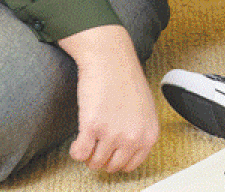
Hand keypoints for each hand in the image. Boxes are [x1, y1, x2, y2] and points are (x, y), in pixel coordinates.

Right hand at [58, 25, 159, 172]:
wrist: (110, 57)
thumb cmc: (125, 78)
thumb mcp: (145, 109)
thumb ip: (139, 132)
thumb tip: (126, 152)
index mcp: (149, 134)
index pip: (130, 165)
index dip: (116, 160)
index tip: (109, 153)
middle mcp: (133, 137)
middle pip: (111, 167)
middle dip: (101, 157)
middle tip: (96, 144)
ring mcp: (113, 133)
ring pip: (94, 163)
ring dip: (88, 153)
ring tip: (88, 138)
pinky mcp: (92, 126)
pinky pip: (79, 154)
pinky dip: (75, 151)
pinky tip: (77, 140)